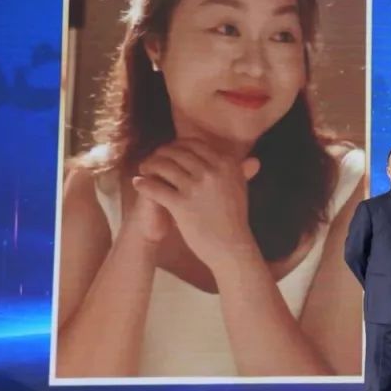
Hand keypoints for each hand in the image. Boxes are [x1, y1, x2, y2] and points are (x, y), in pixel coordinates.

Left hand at [132, 139, 260, 269]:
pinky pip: (155, 187)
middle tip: (153, 160)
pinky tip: (138, 183)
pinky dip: (143, 184)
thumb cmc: (235, 218)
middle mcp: (212, 171)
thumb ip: (242, 171)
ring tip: (144, 169)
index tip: (169, 152)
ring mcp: (196, 187)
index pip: (194, 144)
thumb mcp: (242, 190)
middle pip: (176, 152)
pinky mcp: (181, 204)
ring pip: (163, 166)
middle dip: (160, 154)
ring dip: (149, 165)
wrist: (231, 246)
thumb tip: (252, 159)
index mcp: (226, 164)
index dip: (177, 145)